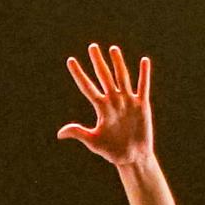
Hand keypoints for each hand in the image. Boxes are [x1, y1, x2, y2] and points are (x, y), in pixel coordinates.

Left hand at [55, 41, 156, 168]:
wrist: (132, 157)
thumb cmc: (111, 150)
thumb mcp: (93, 141)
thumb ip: (79, 133)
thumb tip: (60, 133)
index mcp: (101, 108)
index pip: (87, 87)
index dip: (79, 74)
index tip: (70, 61)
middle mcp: (113, 101)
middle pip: (104, 77)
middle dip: (98, 62)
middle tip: (92, 46)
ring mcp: (128, 101)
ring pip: (122, 78)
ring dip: (118, 63)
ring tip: (113, 49)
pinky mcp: (142, 105)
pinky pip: (143, 87)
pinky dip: (144, 74)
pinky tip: (144, 61)